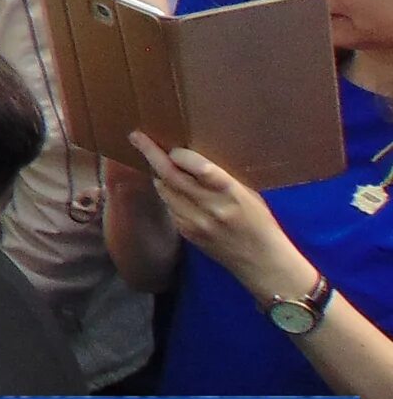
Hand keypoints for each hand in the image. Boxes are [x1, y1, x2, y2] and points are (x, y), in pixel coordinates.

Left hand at [132, 132, 319, 302]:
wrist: (262, 261)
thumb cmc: (259, 221)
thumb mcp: (247, 193)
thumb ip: (220, 177)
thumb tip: (190, 157)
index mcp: (231, 193)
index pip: (198, 168)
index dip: (179, 155)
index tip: (170, 145)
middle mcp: (211, 207)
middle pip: (172, 177)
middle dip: (151, 154)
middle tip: (137, 137)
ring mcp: (196, 223)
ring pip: (165, 192)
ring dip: (158, 175)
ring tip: (155, 161)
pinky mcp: (187, 233)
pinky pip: (170, 208)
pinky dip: (168, 195)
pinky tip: (170, 188)